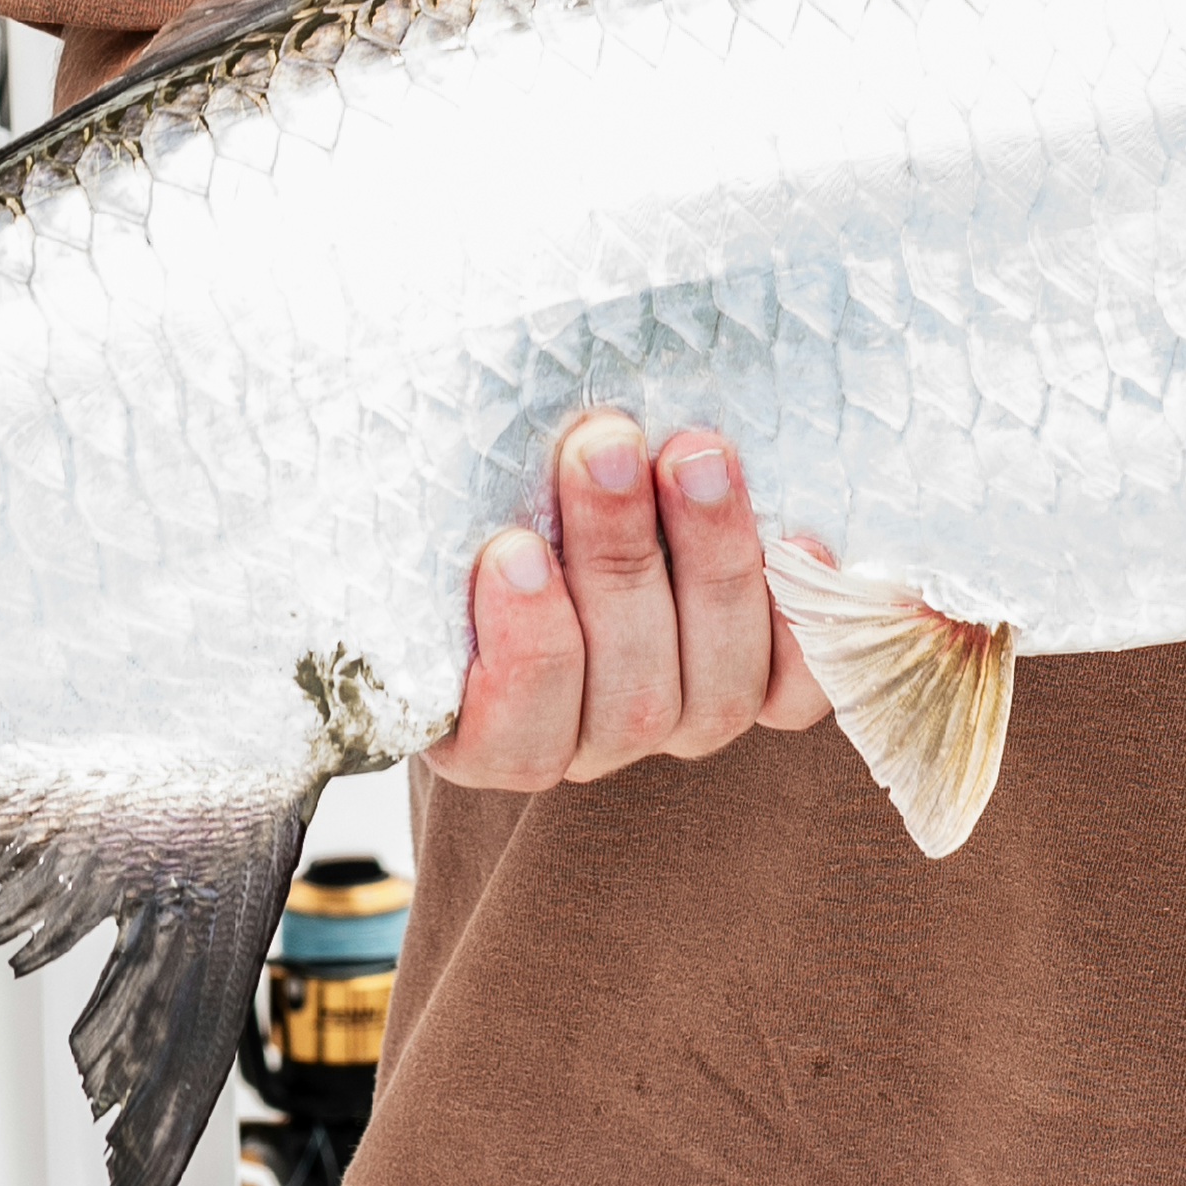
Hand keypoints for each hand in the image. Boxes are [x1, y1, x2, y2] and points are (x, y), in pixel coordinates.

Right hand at [425, 409, 837, 794]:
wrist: (583, 471)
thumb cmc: (485, 491)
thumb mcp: (441, 502)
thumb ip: (430, 503)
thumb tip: (378, 444)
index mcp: (488, 731)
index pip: (514, 735)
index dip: (524, 650)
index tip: (510, 548)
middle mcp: (592, 741)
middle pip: (628, 699)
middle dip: (617, 561)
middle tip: (604, 446)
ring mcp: (685, 716)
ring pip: (716, 690)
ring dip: (709, 560)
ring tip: (694, 453)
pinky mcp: (766, 685)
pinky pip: (804, 688)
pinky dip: (807, 620)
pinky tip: (802, 538)